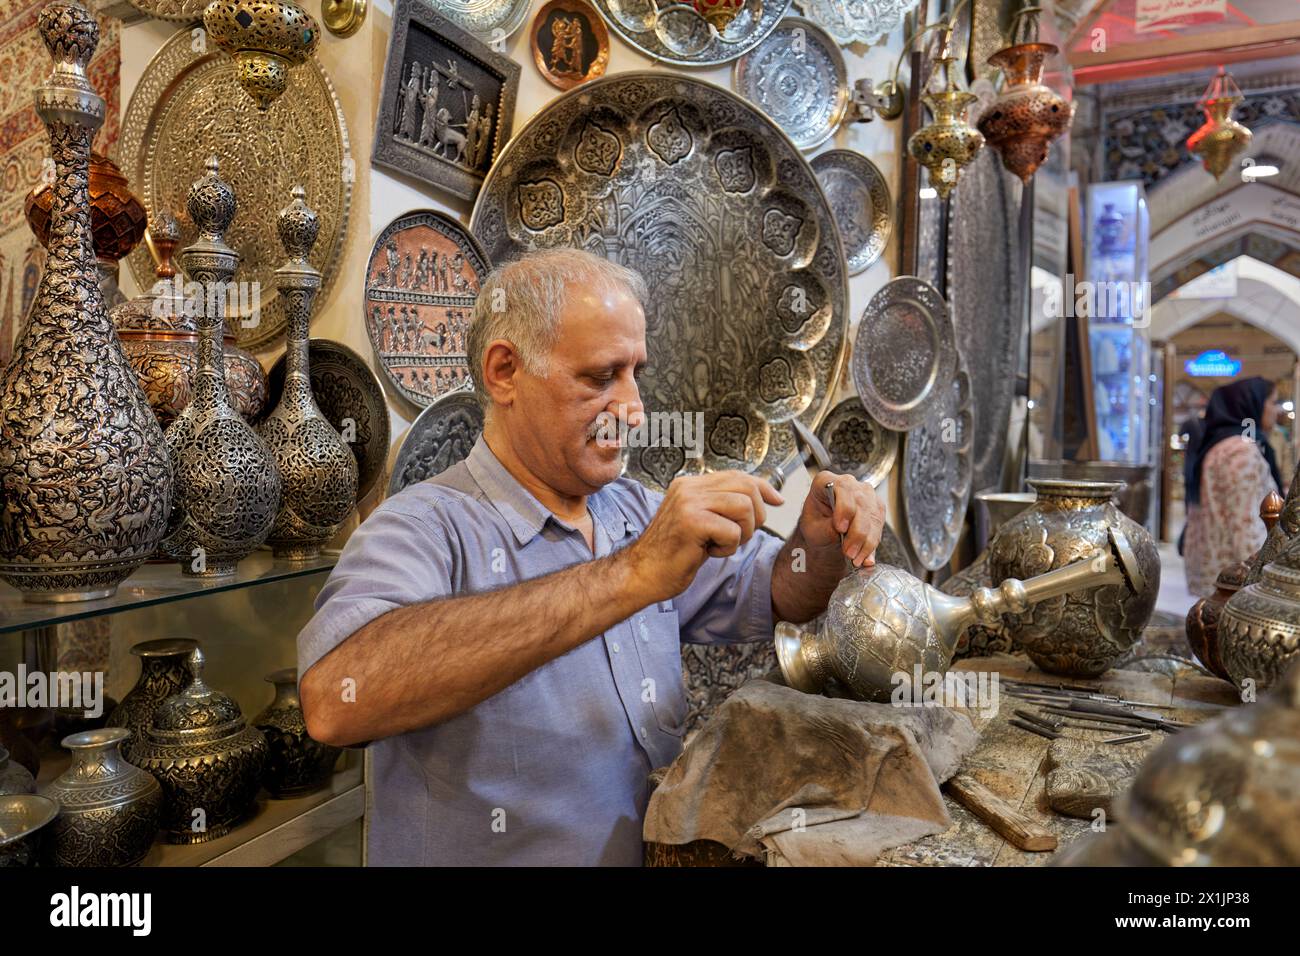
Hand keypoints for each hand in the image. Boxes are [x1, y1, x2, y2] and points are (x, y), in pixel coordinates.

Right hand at [626, 471, 784, 600]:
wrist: (642, 574)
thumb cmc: (672, 554)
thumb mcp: (700, 522)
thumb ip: (722, 506)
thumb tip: (762, 497)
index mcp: (690, 485)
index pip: (738, 475)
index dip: (763, 487)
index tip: (777, 500)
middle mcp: (688, 488)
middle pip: (746, 488)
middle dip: (755, 516)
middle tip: (740, 536)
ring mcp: (688, 503)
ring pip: (744, 507)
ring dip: (742, 533)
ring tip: (721, 544)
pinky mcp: (692, 522)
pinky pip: (733, 531)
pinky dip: (728, 547)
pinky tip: (708, 552)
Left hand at [797, 471, 885, 568]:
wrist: (825, 533)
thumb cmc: (816, 525)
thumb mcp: (812, 530)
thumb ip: (825, 528)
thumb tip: (841, 531)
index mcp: (826, 481)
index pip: (841, 488)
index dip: (844, 508)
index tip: (840, 528)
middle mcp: (848, 483)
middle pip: (861, 504)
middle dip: (857, 532)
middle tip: (849, 553)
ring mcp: (865, 494)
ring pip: (872, 517)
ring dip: (866, 542)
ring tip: (856, 559)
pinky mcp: (876, 508)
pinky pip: (878, 526)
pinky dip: (872, 544)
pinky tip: (866, 558)